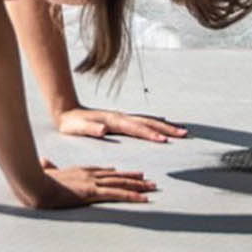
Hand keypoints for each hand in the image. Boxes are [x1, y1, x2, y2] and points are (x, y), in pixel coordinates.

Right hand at [31, 158, 154, 207]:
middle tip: (147, 178)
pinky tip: (144, 199)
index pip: (103, 171)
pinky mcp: (93, 193)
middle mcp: (89, 174)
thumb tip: (43, 160)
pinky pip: (117, 195)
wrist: (35, 185)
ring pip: (121, 184)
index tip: (126, 172)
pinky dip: (132, 196)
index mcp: (79, 171)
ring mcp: (92, 183)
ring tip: (152, 188)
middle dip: (133, 178)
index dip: (116, 172)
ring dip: (138, 186)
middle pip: (116, 176)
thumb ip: (47, 167)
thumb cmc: (36, 180)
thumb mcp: (43, 172)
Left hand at [58, 107, 186, 143]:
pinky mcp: (122, 120)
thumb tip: (103, 130)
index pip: (136, 129)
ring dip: (166, 126)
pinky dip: (157, 123)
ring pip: (149, 120)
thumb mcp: (77, 128)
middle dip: (167, 128)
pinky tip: (164, 126)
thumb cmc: (72, 124)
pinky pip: (144, 121)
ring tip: (182, 131)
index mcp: (114, 121)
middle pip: (148, 122)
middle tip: (184, 134)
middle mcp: (121, 117)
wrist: (67, 112)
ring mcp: (123, 117)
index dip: (150, 134)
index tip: (164, 140)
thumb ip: (90, 129)